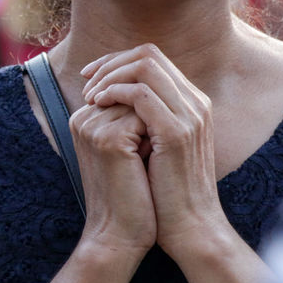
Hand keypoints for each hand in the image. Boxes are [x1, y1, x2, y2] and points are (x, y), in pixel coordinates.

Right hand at [69, 100, 156, 259]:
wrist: (119, 235)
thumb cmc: (129, 193)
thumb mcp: (125, 148)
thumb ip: (129, 117)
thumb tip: (157, 91)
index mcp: (84, 118)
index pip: (127, 90)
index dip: (144, 119)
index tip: (136, 153)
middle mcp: (83, 118)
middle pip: (134, 93)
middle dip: (149, 121)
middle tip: (140, 159)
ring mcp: (93, 127)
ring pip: (142, 102)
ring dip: (153, 128)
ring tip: (140, 162)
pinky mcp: (109, 139)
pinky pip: (146, 118)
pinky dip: (155, 138)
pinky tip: (144, 164)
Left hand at [80, 44, 226, 258]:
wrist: (190, 228)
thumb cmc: (167, 192)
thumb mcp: (157, 146)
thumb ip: (145, 119)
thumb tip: (114, 98)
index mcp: (192, 104)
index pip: (153, 59)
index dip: (118, 61)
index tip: (92, 76)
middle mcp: (195, 103)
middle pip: (149, 54)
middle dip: (111, 62)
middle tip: (87, 80)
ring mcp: (189, 116)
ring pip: (145, 67)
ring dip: (110, 76)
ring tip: (91, 95)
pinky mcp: (177, 133)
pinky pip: (141, 94)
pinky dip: (115, 92)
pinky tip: (98, 105)